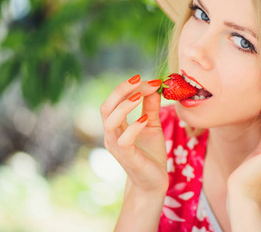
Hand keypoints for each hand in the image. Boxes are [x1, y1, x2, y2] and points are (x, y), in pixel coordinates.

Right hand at [100, 75, 168, 194]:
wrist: (153, 182)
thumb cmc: (150, 154)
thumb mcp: (152, 125)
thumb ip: (151, 107)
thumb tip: (154, 86)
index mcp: (115, 125)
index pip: (114, 101)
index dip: (128, 87)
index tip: (151, 80)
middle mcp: (111, 134)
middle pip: (106, 107)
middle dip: (121, 90)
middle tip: (138, 79)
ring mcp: (116, 146)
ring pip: (110, 121)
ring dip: (125, 105)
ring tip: (140, 95)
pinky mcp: (127, 157)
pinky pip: (124, 140)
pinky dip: (134, 127)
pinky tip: (146, 119)